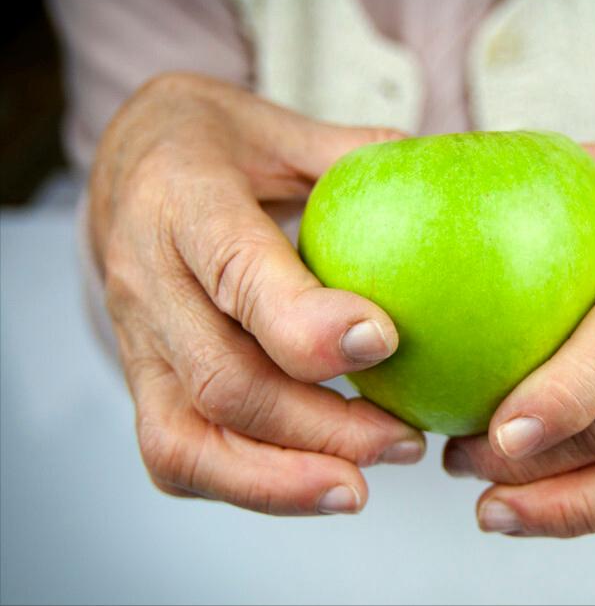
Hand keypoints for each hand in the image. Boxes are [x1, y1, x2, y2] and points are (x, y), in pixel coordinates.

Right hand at [91, 72, 424, 514]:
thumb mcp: (282, 126)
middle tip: (404, 438)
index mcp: (184, 198)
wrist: (125, 163)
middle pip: (223, 378)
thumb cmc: (215, 144)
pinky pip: (177, 454)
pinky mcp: (142, 379)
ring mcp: (136, 338)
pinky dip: (249, 485)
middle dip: (321, 425)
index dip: (305, 321)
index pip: (236, 271)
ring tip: (364, 485)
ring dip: (283, 478)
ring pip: (188, 437)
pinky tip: (321, 483)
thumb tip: (452, 179)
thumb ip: (357, 156)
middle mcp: (147, 276)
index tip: (383, 341)